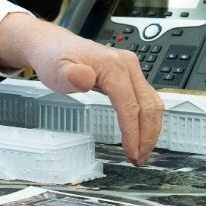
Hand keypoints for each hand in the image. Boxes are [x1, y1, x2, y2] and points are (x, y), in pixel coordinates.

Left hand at [0, 13, 162, 164]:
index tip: (131, 153)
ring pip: (153, 103)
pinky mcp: (130, 75)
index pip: (130, 105)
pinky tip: (139, 134)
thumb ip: (69, 75)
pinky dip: (147, 119)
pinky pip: (146, 99)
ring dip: (151, 130)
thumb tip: (84, 77)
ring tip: (141, 152)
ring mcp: (131, 69)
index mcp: (114, 65)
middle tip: (139, 159)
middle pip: (149, 105)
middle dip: (147, 136)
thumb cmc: (54, 59)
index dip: (133, 132)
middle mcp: (128, 65)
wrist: (52, 46)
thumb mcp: (55, 69)